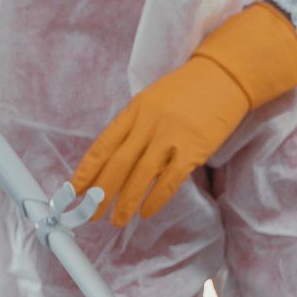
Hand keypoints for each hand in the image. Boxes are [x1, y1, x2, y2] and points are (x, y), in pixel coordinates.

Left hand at [71, 2, 296, 225]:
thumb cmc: (189, 90)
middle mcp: (148, 123)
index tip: (72, 190)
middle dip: (100, 193)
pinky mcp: (193, 149)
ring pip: (140, 175)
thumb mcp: (154, 100)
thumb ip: (137, 127)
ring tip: (116, 221)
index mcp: (135, 109)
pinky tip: (146, 212)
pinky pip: (169, 180)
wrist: (224, 76)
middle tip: (90, 214)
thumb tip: (120, 162)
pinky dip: (155, 199)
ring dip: (125, 202)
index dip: (86, 170)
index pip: (103, 145)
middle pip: (117, 163)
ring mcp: (170, 136)